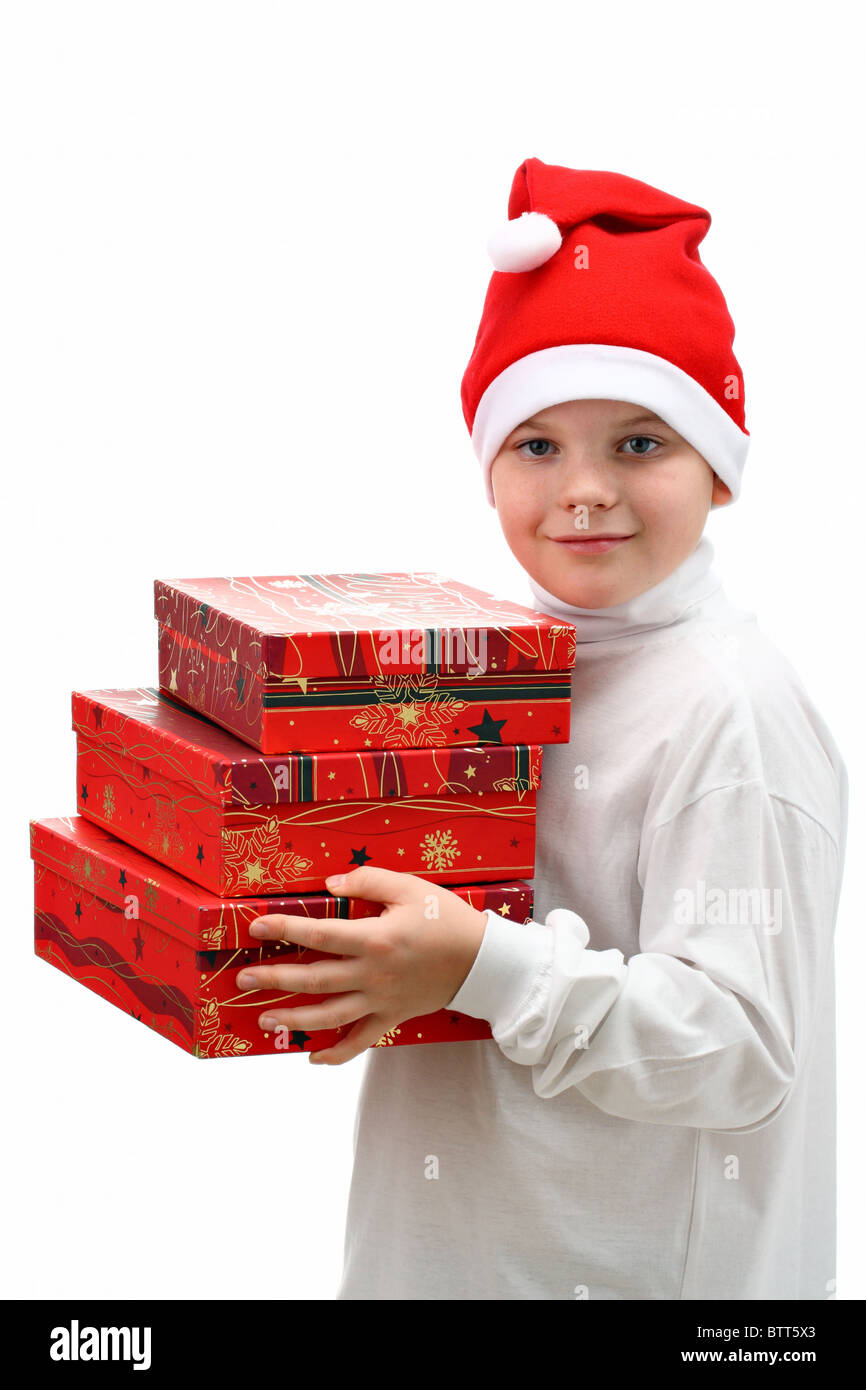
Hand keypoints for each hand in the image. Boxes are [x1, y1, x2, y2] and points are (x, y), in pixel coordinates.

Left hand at [235, 866, 488, 1065]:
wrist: (483, 959)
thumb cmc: (446, 918)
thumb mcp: (409, 887)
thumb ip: (367, 882)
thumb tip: (329, 886)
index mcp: (375, 939)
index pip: (319, 935)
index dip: (285, 930)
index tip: (256, 927)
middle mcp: (372, 975)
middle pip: (314, 980)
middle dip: (275, 979)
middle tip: (243, 979)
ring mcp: (381, 1001)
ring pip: (329, 1016)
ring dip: (294, 1018)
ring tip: (263, 1017)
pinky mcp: (391, 1017)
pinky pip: (360, 1041)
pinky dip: (335, 1055)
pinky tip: (312, 1057)